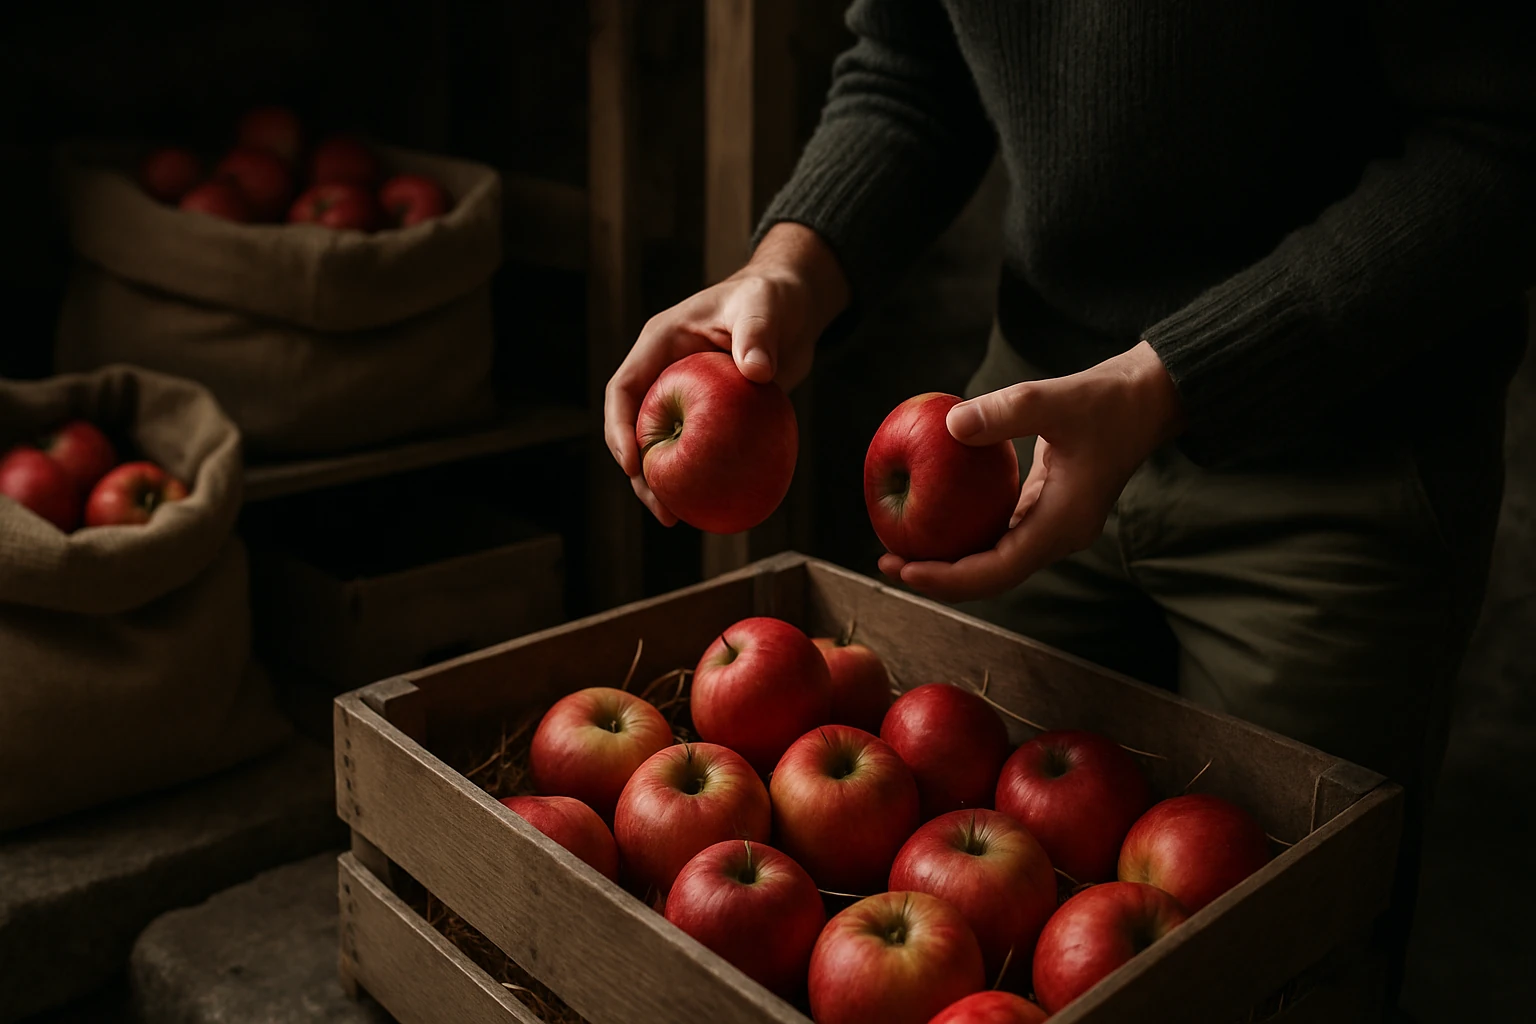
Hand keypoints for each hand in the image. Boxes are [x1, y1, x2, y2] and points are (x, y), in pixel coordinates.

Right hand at [603, 223, 848, 524]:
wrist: (795, 307)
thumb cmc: (772, 296)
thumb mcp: (763, 307)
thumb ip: (757, 334)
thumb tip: (756, 372)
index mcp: (659, 346)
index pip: (624, 390)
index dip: (620, 429)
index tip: (633, 466)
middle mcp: (664, 373)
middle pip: (636, 429)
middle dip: (639, 474)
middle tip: (662, 509)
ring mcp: (686, 396)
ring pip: (665, 447)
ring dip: (667, 484)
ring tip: (680, 519)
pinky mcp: (712, 415)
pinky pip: (701, 451)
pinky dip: (705, 477)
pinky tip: (719, 505)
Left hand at [878, 341, 1184, 600]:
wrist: (1149, 398)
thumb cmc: (1109, 398)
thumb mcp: (1055, 399)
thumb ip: (1004, 413)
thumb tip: (950, 425)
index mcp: (1063, 525)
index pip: (997, 570)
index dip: (948, 578)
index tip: (905, 570)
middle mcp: (1058, 536)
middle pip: (990, 576)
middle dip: (938, 577)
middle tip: (886, 562)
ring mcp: (1054, 526)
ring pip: (994, 559)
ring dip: (949, 559)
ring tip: (899, 548)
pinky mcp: (1048, 510)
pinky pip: (999, 533)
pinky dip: (966, 532)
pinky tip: (932, 515)